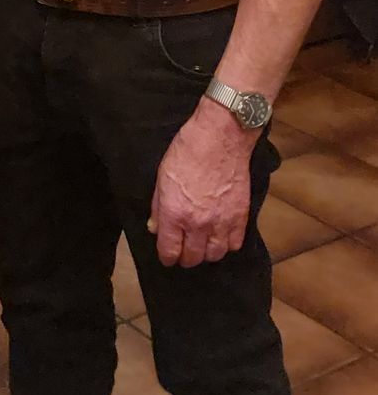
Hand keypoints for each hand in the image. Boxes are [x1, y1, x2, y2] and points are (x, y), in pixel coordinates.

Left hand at [148, 101, 253, 267]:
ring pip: (214, 255)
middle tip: (185, 250)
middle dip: (186, 257)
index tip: (168, 255)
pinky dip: (228, 244)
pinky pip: (235, 244)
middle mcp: (197, 223)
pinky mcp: (240, 216)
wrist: (220, 137)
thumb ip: (157, 206)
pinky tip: (222, 235)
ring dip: (207, 252)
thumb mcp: (162, 176)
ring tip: (204, 244)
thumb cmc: (187, 150)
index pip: (169, 251)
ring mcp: (221, 221)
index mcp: (174, 213)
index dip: (167, 257)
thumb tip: (155, 227)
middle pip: (192, 257)